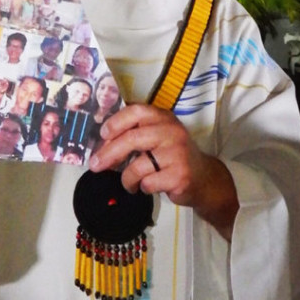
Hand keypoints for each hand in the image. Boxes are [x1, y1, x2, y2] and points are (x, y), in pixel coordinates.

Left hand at [90, 104, 238, 239]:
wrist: (204, 178)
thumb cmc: (173, 155)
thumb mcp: (159, 135)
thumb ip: (137, 131)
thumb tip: (103, 138)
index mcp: (163, 118)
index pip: (136, 111)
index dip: (116, 122)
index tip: (102, 134)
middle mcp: (171, 132)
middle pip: (132, 139)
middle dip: (109, 153)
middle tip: (96, 165)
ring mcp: (177, 154)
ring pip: (138, 166)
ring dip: (127, 178)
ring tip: (129, 183)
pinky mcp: (179, 176)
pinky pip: (148, 183)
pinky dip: (142, 187)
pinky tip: (147, 187)